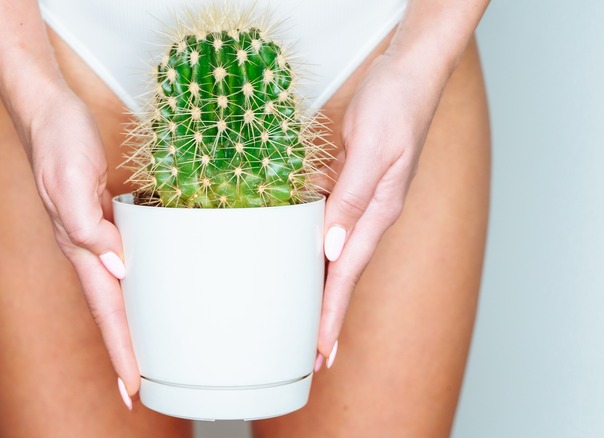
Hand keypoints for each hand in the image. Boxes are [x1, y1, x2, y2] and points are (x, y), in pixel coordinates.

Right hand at [23, 87, 139, 405]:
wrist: (48, 110)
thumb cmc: (58, 140)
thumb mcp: (71, 179)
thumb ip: (88, 226)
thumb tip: (117, 267)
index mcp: (78, 246)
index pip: (104, 310)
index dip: (119, 350)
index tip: (132, 387)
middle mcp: (85, 248)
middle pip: (109, 311)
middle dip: (122, 352)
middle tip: (138, 390)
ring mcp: (92, 235)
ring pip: (113, 292)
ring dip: (126, 326)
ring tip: (140, 356)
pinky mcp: (102, 219)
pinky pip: (119, 263)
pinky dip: (130, 288)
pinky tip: (140, 293)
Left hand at [315, 52, 446, 367]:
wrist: (407, 73)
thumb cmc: (396, 106)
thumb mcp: (373, 151)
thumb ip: (351, 199)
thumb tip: (331, 247)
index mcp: (378, 213)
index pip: (347, 275)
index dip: (332, 314)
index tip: (320, 350)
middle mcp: (370, 215)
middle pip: (344, 276)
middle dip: (330, 316)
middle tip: (314, 355)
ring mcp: (362, 202)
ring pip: (337, 256)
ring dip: (324, 289)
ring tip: (309, 321)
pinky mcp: (351, 186)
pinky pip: (331, 227)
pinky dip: (318, 251)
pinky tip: (306, 260)